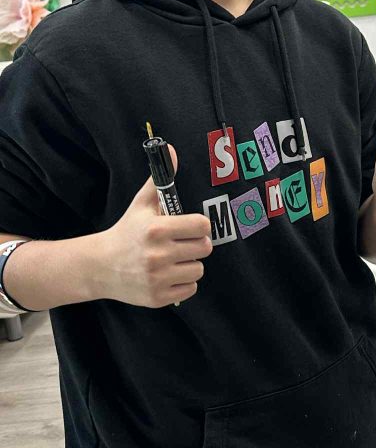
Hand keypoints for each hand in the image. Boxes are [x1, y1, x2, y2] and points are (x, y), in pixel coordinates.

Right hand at [97, 145, 212, 306]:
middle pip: (204, 248)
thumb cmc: (127, 231)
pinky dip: (183, 283)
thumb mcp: (141, 204)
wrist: (100, 266)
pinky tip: (168, 275)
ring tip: (172, 260)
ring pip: (199, 270)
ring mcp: (157, 278)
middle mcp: (157, 255)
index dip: (198, 226)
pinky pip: (190, 289)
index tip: (189, 227)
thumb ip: (160, 179)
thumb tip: (171, 149)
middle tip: (181, 244)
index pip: (202, 226)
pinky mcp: (158, 297)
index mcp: (157, 229)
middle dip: (195, 245)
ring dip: (189, 265)